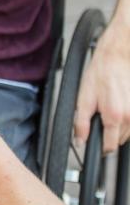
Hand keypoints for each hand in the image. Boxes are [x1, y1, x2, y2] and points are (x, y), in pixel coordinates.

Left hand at [75, 23, 129, 152]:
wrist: (116, 57)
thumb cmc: (100, 75)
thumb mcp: (83, 98)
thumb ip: (81, 123)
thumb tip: (80, 140)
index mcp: (114, 117)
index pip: (111, 146)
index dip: (103, 147)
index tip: (99, 146)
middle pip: (121, 139)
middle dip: (110, 134)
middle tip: (102, 118)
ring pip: (129, 131)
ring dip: (120, 127)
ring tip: (110, 109)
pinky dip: (127, 118)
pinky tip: (119, 105)